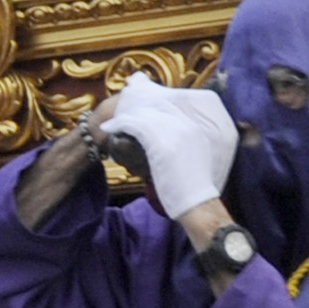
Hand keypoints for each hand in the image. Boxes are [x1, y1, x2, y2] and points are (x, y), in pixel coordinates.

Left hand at [98, 78, 236, 215]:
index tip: (140, 103)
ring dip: (127, 115)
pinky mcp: (163, 144)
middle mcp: (188, 127)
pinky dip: (121, 125)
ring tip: (113, 119)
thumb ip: (183, 146)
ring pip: (147, 114)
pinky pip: (138, 127)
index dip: (154, 103)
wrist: (198, 204)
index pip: (173, 106)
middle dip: (140, 103)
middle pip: (160, 105)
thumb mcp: (193, 159)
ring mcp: (176, 133)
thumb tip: (167, 145)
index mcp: (196, 129)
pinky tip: (110, 127)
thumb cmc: (195, 190)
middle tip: (123, 103)